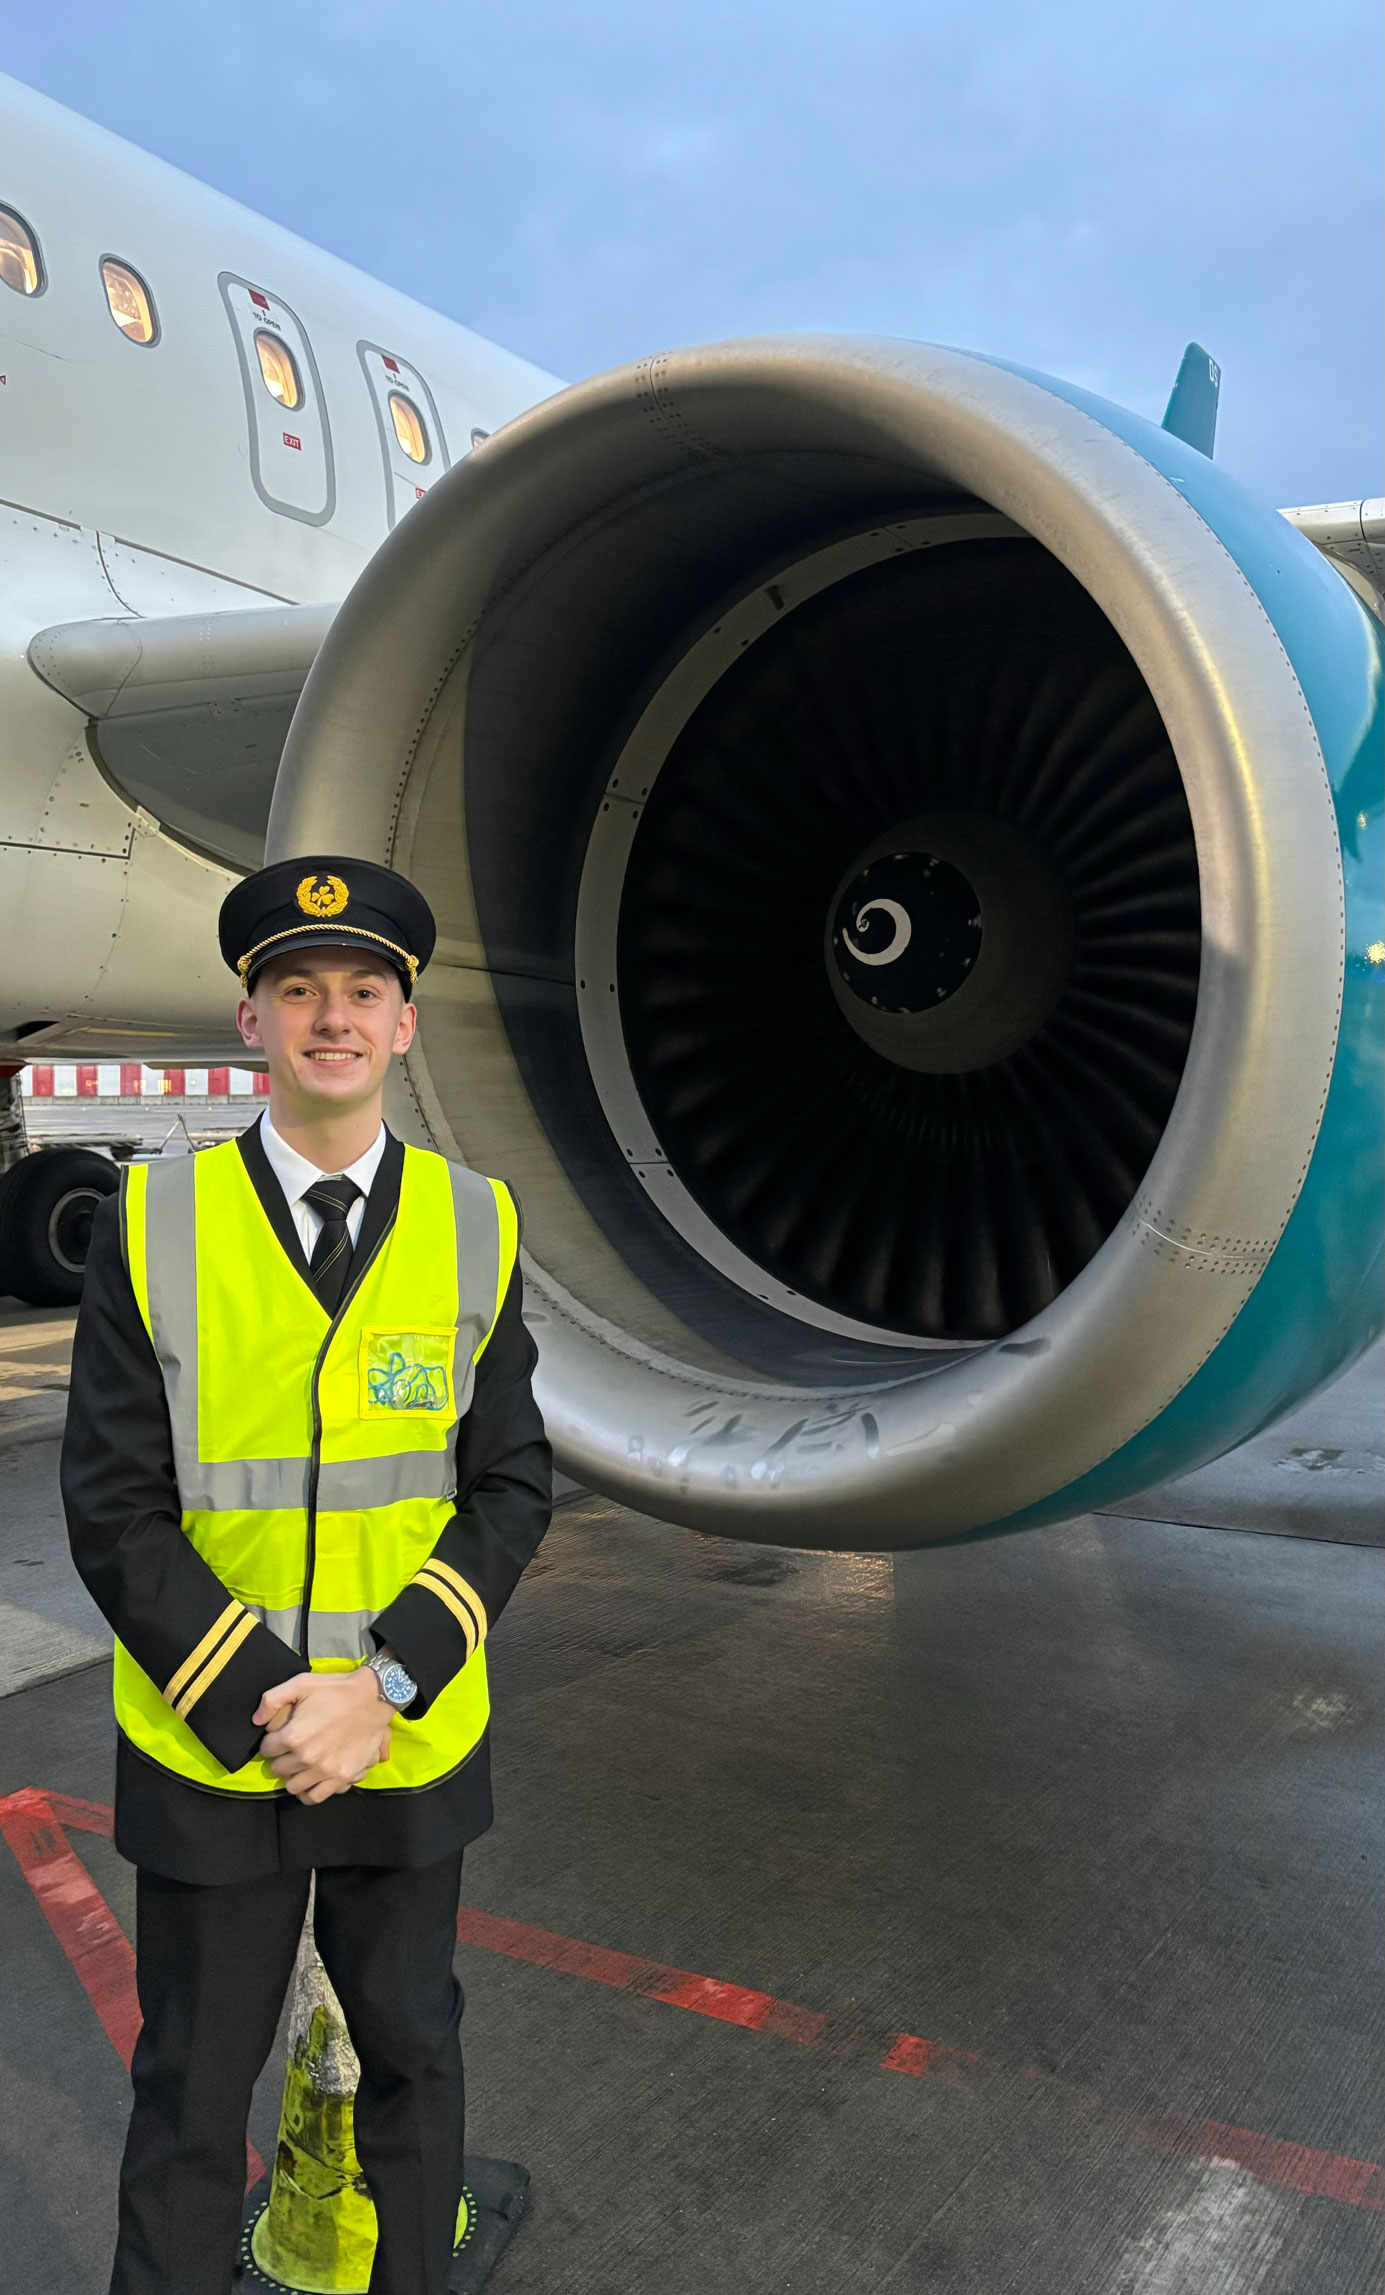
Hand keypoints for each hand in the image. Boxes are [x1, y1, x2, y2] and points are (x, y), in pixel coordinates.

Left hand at [253, 1670, 393, 1803]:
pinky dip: (308, 1792)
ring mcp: (325, 1771)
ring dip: (292, 1776)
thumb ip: (271, 1699)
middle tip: (289, 1750)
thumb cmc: (335, 1689)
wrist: (372, 1698)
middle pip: (278, 1769)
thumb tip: (256, 1720)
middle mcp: (307, 1758)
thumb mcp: (300, 1683)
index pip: (267, 1749)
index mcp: (294, 1736)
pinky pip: (315, 1797)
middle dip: (280, 1759)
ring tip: (299, 1766)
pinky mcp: (342, 1777)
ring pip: (293, 1786)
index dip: (271, 1741)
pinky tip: (310, 1781)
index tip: (280, 1736)